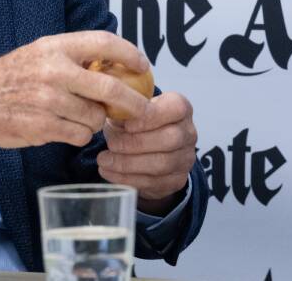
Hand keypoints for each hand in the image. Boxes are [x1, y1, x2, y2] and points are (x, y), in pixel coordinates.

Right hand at [0, 31, 150, 160]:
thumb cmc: (9, 78)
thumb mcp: (38, 54)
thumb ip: (73, 58)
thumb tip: (117, 68)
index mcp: (54, 47)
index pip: (104, 42)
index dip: (130, 54)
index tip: (143, 66)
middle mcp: (53, 71)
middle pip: (111, 87)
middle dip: (133, 102)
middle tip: (142, 108)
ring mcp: (49, 101)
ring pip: (97, 116)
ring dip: (96, 120)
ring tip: (78, 115)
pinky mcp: (44, 127)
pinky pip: (81, 135)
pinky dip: (79, 134)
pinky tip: (64, 127)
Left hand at [96, 92, 196, 214]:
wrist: (147, 148)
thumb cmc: (136, 122)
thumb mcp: (131, 109)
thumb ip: (124, 109)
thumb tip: (109, 111)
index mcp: (180, 108)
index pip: (175, 108)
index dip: (150, 117)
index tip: (125, 124)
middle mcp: (188, 133)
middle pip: (170, 139)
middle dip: (136, 143)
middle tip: (111, 144)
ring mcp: (185, 158)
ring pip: (162, 164)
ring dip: (128, 163)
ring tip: (104, 160)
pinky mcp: (177, 180)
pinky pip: (154, 182)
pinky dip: (127, 178)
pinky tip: (108, 172)